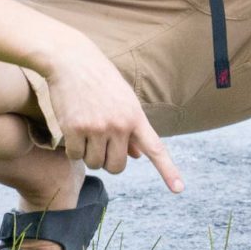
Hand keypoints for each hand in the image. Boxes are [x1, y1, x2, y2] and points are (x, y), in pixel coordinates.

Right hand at [42, 41, 183, 191]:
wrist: (72, 60)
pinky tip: (73, 128)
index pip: (156, 149)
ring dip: (89, 155)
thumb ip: (132, 128)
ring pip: (95, 163)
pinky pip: (76, 156)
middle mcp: (119, 125)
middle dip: (109, 161)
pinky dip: (73, 149)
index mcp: (136, 117)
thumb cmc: (100, 80)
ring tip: (87, 130)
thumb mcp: (123, 100)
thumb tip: (138, 156)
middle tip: (102, 144)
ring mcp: (96, 128)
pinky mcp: (74, 129)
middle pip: (117, 166)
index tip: (179, 189)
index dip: (168, 171)